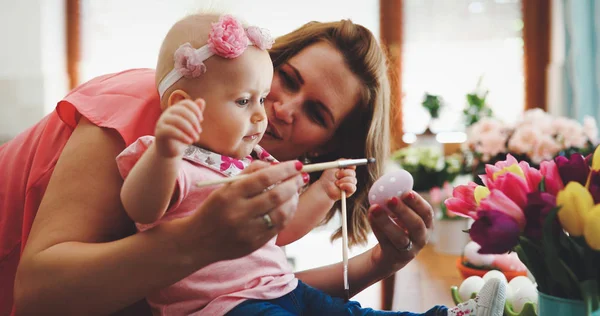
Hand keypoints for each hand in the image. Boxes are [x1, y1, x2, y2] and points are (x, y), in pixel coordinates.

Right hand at [155, 99, 204, 157]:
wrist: (169, 151)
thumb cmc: (181, 136)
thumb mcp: (190, 125)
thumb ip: (195, 114)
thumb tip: (201, 100)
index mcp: (175, 109)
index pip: (186, 103)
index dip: (196, 109)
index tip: (201, 120)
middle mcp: (167, 113)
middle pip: (182, 111)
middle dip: (194, 120)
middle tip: (199, 131)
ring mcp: (162, 122)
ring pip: (177, 120)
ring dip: (190, 129)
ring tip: (196, 138)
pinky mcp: (160, 132)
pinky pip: (171, 131)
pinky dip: (183, 136)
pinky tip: (190, 141)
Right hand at [179, 160, 304, 261]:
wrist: (198, 241)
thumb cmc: (215, 208)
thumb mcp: (225, 187)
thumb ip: (249, 173)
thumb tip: (275, 165)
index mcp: (230, 195)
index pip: (264, 178)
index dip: (284, 170)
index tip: (297, 165)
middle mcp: (239, 213)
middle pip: (275, 196)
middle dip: (293, 184)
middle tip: (301, 177)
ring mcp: (247, 231)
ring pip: (281, 214)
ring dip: (293, 200)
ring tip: (296, 192)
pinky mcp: (253, 244)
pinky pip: (277, 228)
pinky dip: (287, 215)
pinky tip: (289, 206)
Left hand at [317, 161, 356, 200]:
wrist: (324, 189)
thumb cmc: (327, 178)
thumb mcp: (333, 166)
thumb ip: (341, 162)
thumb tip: (350, 160)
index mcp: (345, 170)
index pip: (352, 167)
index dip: (351, 166)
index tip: (348, 166)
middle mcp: (348, 177)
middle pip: (353, 173)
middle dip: (345, 173)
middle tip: (337, 175)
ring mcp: (349, 184)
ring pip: (353, 180)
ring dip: (344, 180)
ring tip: (336, 183)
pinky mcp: (349, 191)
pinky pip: (353, 187)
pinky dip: (346, 185)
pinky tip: (340, 186)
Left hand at [367, 191, 433, 274]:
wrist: (388, 255)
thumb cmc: (397, 228)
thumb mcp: (401, 215)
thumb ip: (398, 201)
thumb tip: (389, 183)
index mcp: (426, 224)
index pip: (427, 213)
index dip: (418, 202)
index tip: (406, 192)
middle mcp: (421, 238)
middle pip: (416, 225)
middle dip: (404, 211)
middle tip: (390, 199)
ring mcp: (409, 250)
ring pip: (400, 237)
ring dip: (386, 221)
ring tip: (374, 208)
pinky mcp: (394, 257)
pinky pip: (385, 242)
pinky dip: (377, 228)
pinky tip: (370, 216)